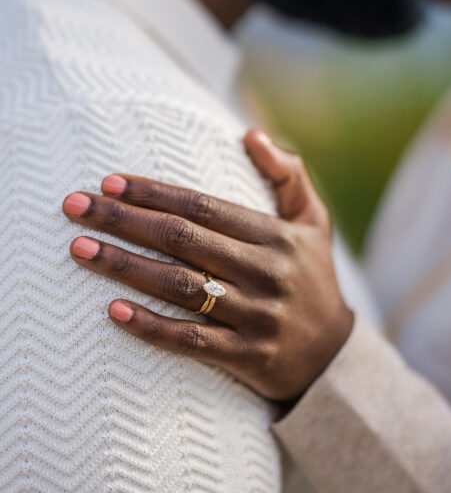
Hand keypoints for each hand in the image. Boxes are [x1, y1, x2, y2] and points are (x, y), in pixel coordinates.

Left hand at [62, 130, 353, 401]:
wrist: (333, 359)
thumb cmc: (312, 277)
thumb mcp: (314, 221)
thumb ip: (288, 173)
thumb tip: (250, 133)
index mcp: (276, 235)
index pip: (203, 206)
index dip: (154, 193)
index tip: (109, 181)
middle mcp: (265, 272)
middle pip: (183, 240)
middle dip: (124, 220)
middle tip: (75, 208)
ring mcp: (255, 316)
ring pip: (179, 287)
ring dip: (125, 267)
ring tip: (80, 251)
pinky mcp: (246, 356)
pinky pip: (190, 339)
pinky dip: (150, 326)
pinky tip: (113, 311)